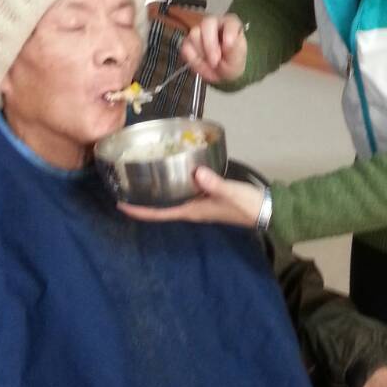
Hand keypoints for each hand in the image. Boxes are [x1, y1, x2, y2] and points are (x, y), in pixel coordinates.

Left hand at [118, 166, 265, 227]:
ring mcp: (199, 204)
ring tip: (140, 180)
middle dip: (143, 201)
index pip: (160, 214)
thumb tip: (196, 172)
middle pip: (161, 208)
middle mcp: (192, 209)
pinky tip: (170, 173)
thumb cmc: (246, 204)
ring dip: (155, 194)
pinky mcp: (207, 197)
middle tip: (124, 187)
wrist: (265, 210)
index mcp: (192, 211)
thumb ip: (214, 183)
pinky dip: (172, 185)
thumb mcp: (230, 193)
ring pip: (171, 200)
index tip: (121, 205)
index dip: (140, 211)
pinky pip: (183, 193)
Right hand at [180, 14, 247, 83]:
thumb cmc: (231, 63)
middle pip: (206, 24)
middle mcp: (214, 23)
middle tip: (215, 62)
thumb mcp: (237, 60)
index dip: (229, 32)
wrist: (220, 75)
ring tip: (211, 64)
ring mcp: (199, 30)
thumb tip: (229, 42)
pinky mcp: (188, 41)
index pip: (230, 21)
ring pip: (194, 34)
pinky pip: (186, 47)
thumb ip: (235, 50)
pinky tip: (202, 63)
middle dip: (210, 45)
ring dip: (202, 53)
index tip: (228, 45)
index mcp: (230, 24)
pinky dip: (193, 59)